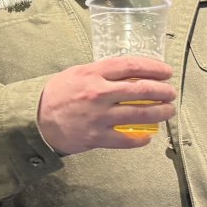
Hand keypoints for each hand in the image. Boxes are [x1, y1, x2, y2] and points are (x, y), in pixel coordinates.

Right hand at [37, 56, 176, 154]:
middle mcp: (99, 93)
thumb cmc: (57, 94)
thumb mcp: (77, 73)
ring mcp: (99, 116)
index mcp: (93, 73)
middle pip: (141, 89)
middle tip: (171, 93)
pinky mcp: (97, 137)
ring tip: (168, 111)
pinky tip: (148, 137)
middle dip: (163, 91)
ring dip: (159, 113)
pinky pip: (126, 139)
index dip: (153, 68)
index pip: (131, 66)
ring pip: (140, 114)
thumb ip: (101, 72)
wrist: (36, 120)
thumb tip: (129, 73)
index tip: (166, 71)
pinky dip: (140, 139)